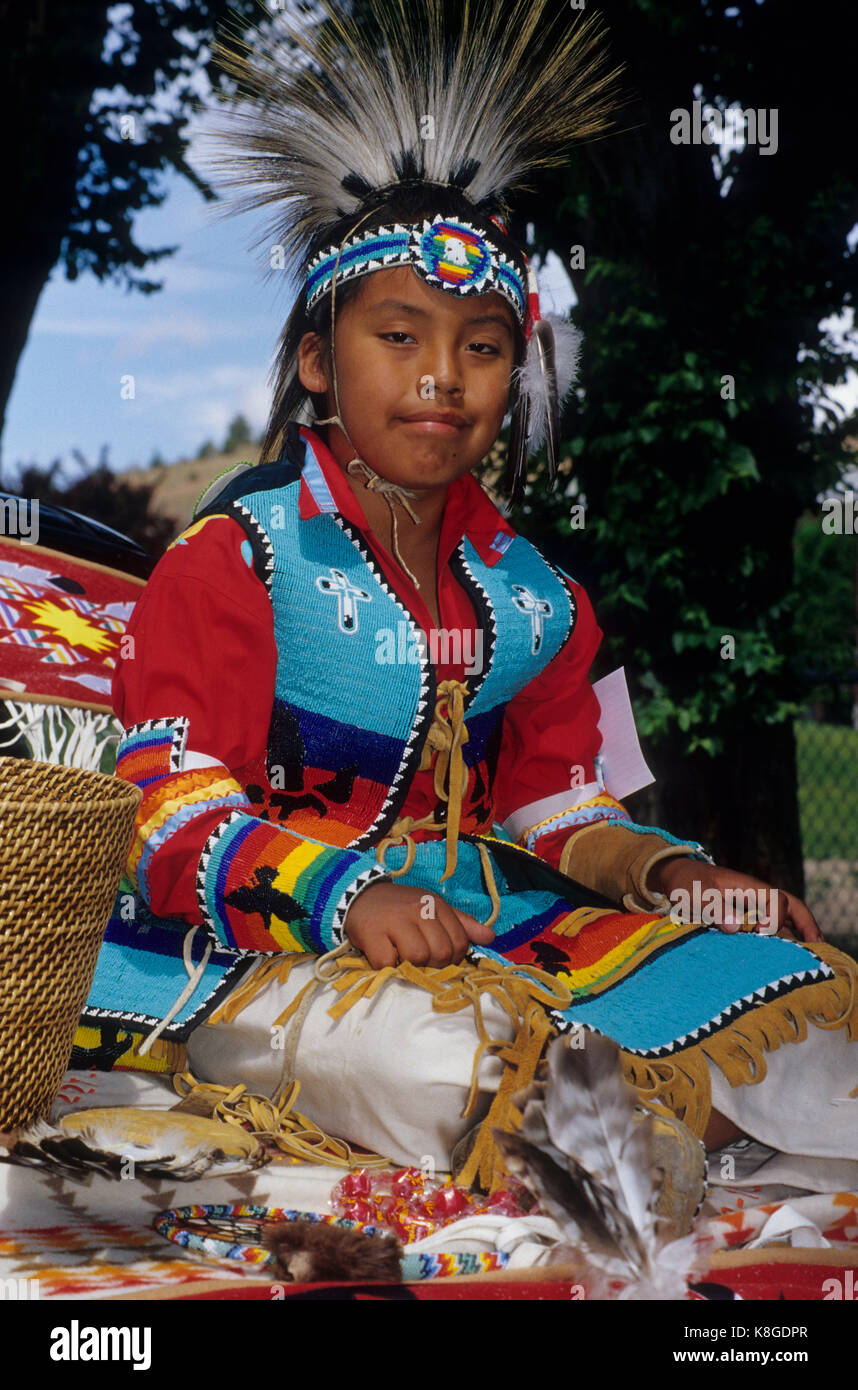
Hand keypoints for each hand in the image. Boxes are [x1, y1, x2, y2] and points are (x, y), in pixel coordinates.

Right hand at [343, 881, 495, 968]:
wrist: (361, 897)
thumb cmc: (402, 908)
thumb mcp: (434, 908)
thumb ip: (462, 923)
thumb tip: (491, 937)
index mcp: (437, 905)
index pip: (459, 943)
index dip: (452, 958)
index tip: (438, 957)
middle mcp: (419, 910)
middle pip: (440, 953)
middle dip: (432, 964)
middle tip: (418, 959)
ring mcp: (395, 921)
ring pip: (418, 957)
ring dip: (411, 966)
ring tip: (402, 957)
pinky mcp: (372, 934)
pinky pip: (388, 963)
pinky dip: (387, 967)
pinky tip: (385, 956)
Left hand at [649, 858, 823, 943]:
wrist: (675, 876)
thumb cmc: (685, 884)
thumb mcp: (694, 895)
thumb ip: (714, 908)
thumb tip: (736, 927)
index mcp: (747, 887)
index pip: (776, 900)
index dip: (775, 919)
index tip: (760, 935)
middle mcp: (755, 893)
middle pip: (791, 904)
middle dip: (807, 922)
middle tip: (818, 945)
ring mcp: (752, 902)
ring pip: (786, 913)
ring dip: (800, 929)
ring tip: (813, 951)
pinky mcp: (746, 911)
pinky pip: (773, 920)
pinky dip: (786, 932)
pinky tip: (789, 949)